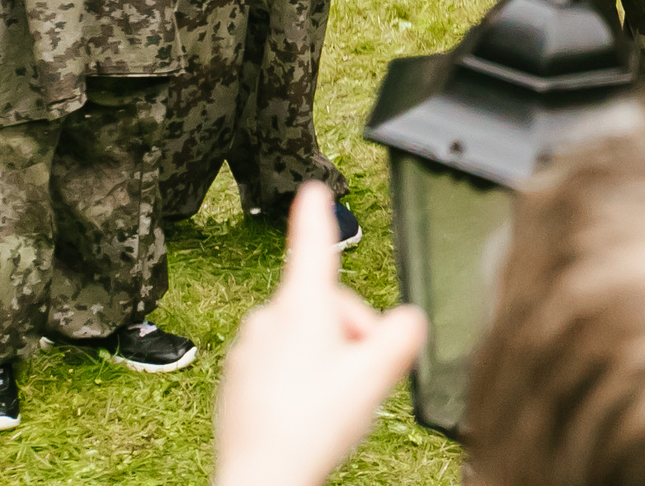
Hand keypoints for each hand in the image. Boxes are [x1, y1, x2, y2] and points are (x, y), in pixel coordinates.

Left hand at [211, 182, 425, 485]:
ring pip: (306, 339)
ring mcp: (248, 349)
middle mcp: (268, 318)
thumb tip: (406, 322)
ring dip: (328, 362)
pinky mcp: (237, 380)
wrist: (260, 479)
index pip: (313, 245)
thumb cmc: (312, 426)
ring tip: (333, 405)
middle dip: (352, 336)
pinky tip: (309, 415)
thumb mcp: (378, 373)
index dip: (319, 214)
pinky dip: (301, 383)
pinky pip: (281, 366)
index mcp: (302, 306)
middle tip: (360, 380)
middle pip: (327, 307)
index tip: (313, 187)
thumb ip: (405, 333)